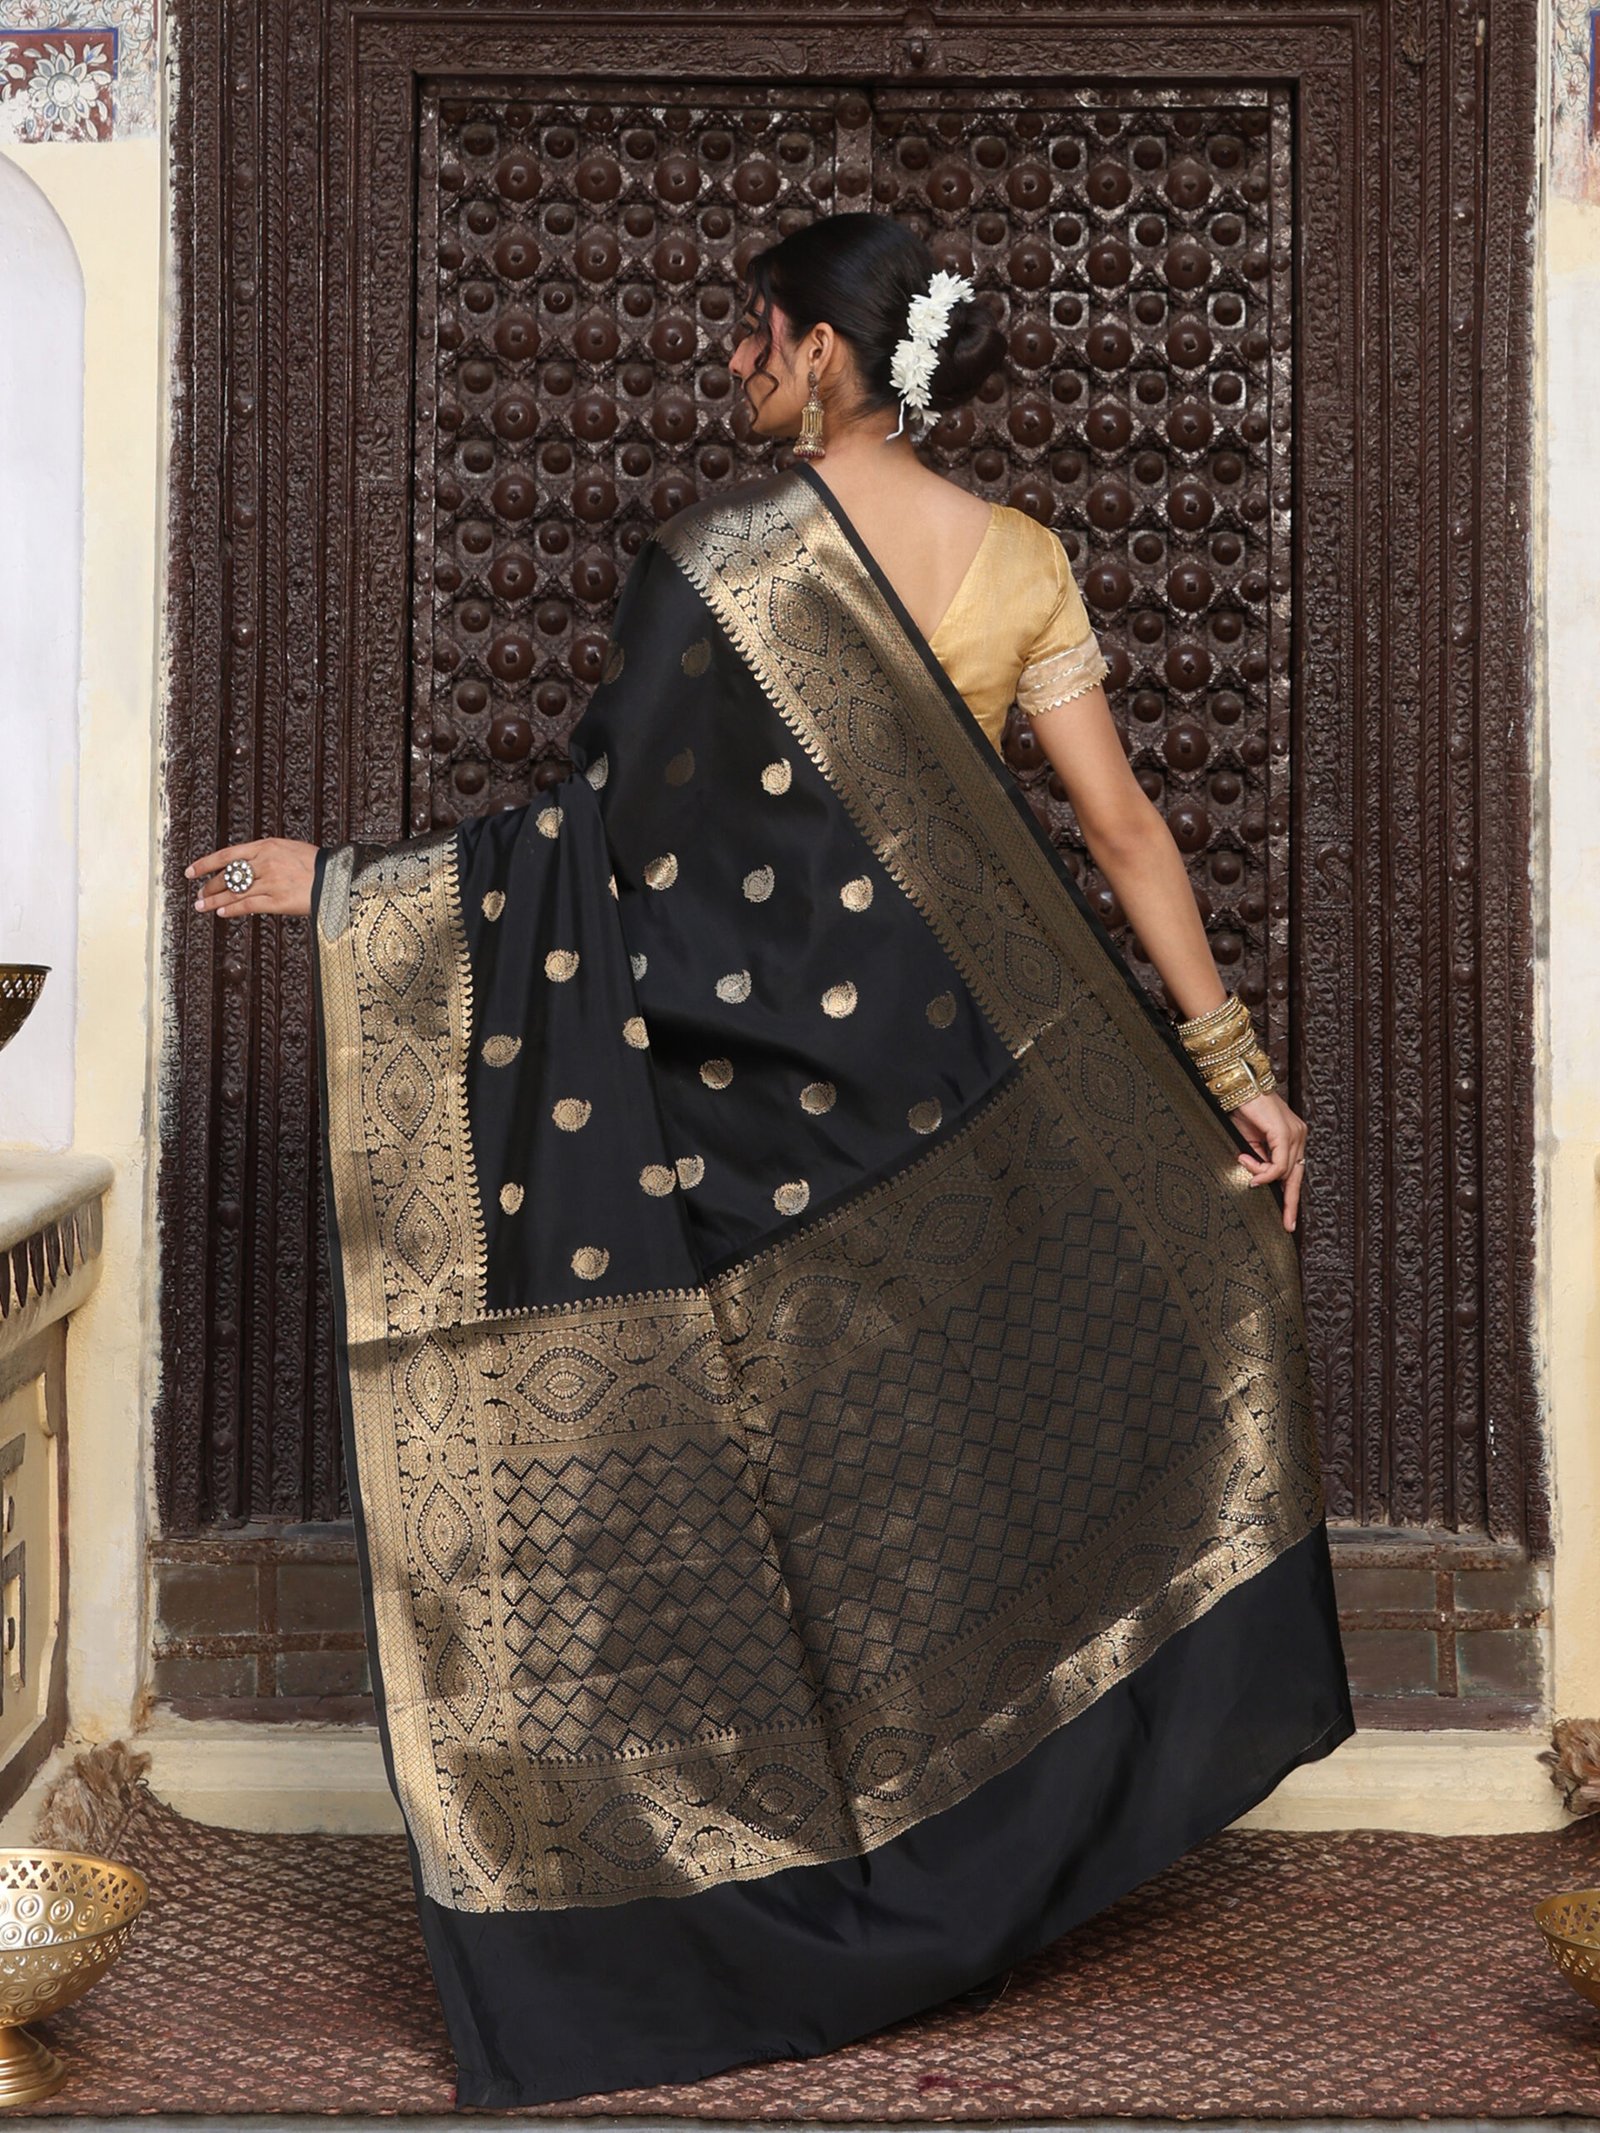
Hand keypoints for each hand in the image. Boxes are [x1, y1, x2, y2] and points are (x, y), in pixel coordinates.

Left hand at [185, 839, 318, 919]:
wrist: (336, 877)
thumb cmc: (316, 864)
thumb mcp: (288, 848)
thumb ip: (265, 855)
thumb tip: (243, 866)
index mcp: (266, 846)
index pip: (227, 855)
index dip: (205, 864)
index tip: (191, 871)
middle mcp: (265, 863)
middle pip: (228, 876)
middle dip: (210, 886)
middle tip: (200, 893)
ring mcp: (270, 883)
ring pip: (234, 893)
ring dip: (215, 901)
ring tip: (202, 906)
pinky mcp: (277, 901)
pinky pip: (248, 906)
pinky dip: (232, 910)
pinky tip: (222, 913)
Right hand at [1227, 1089, 1307, 1231]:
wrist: (1238, 1083)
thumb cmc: (1241, 1109)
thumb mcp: (1249, 1141)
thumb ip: (1258, 1160)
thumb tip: (1257, 1180)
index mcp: (1292, 1138)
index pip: (1295, 1172)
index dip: (1291, 1197)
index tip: (1287, 1219)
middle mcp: (1299, 1136)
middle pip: (1297, 1177)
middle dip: (1291, 1203)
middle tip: (1287, 1225)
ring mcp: (1295, 1134)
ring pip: (1285, 1172)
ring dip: (1260, 1175)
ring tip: (1242, 1163)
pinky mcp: (1285, 1132)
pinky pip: (1278, 1165)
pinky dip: (1263, 1171)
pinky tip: (1247, 1164)